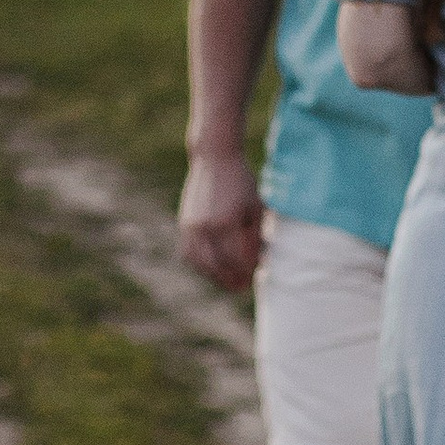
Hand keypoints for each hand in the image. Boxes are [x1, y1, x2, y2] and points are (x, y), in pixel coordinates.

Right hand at [176, 144, 264, 292]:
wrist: (214, 157)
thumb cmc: (240, 180)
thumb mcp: (255, 206)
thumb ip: (256, 236)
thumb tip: (259, 262)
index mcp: (226, 223)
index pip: (237, 259)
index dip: (248, 270)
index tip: (257, 274)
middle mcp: (205, 227)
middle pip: (217, 266)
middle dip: (231, 280)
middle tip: (243, 287)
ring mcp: (191, 226)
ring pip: (200, 263)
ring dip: (213, 275)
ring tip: (227, 280)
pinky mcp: (184, 223)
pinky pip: (189, 252)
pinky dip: (200, 264)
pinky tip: (213, 266)